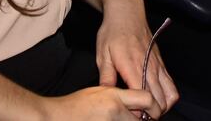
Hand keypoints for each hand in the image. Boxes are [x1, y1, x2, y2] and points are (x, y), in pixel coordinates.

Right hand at [45, 86, 159, 119]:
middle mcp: (114, 111)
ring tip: (117, 119)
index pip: (146, 99)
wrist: (57, 117)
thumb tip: (137, 105)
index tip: (153, 112)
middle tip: (137, 118)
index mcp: (114, 95)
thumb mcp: (98, 92)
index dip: (154, 107)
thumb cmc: (75, 105)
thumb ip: (118, 97)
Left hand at [96, 0, 177, 115]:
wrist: (127, 12)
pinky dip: (167, 97)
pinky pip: (171, 86)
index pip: (143, 98)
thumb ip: (106, 77)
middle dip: (151, 114)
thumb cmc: (112, 32)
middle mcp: (149, 68)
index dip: (138, 112)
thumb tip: (107, 96)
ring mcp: (158, 66)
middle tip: (138, 115)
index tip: (130, 114)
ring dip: (161, 107)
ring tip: (148, 110)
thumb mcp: (102, 53)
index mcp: (133, 67)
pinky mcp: (162, 63)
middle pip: (160, 102)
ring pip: (170, 96)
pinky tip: (155, 98)